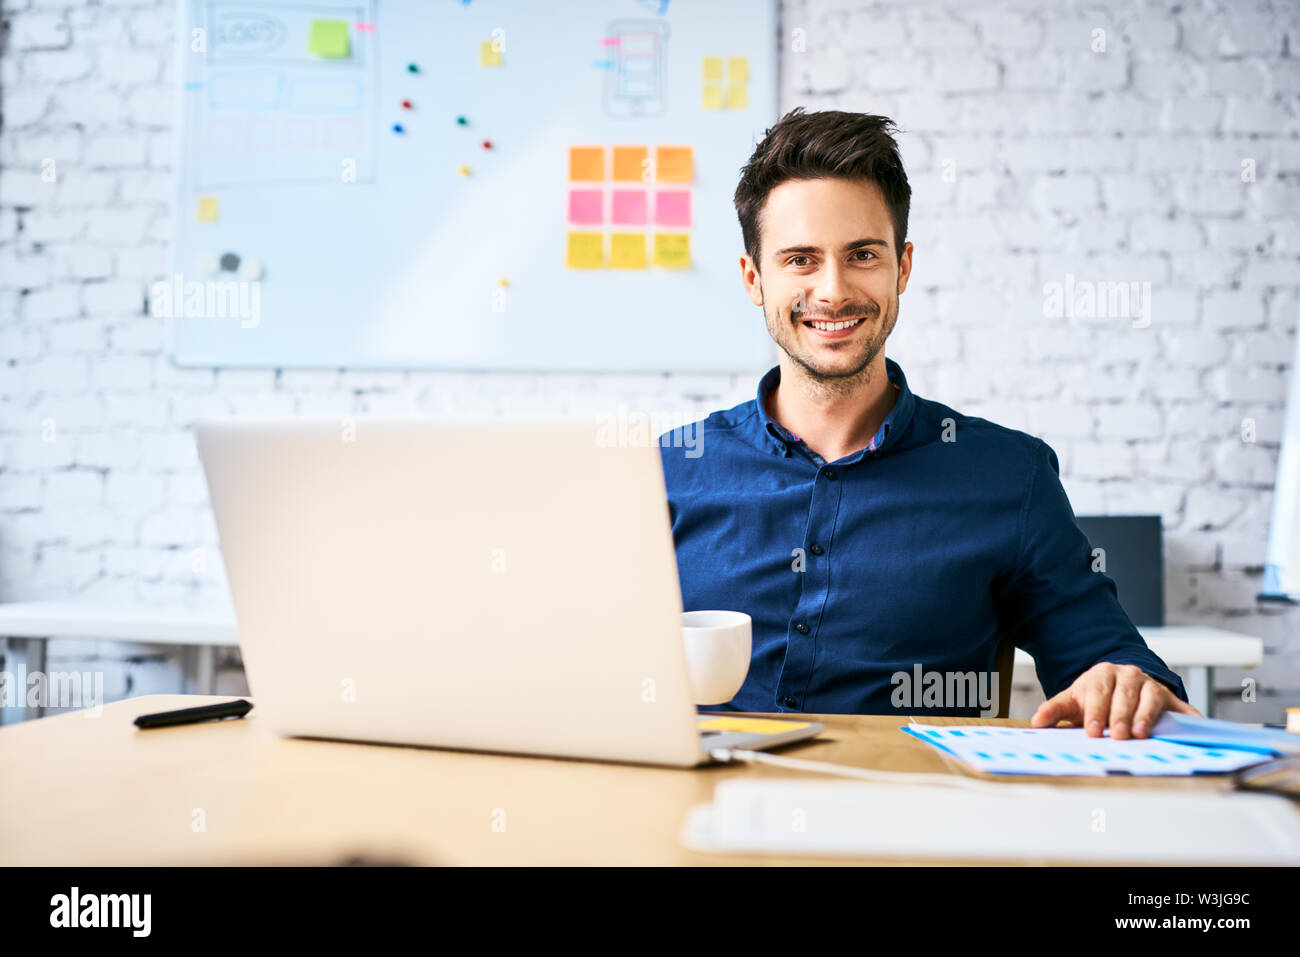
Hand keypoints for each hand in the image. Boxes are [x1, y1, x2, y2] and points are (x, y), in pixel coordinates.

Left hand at [1030, 662, 1201, 738]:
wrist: (1119, 686)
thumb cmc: (1094, 697)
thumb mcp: (1073, 701)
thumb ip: (1055, 710)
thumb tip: (1036, 722)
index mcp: (1102, 674)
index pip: (1098, 692)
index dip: (1095, 712)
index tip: (1092, 731)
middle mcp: (1129, 675)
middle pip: (1125, 696)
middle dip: (1120, 716)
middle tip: (1118, 736)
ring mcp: (1151, 685)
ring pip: (1150, 698)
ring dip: (1146, 716)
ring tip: (1141, 734)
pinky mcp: (1170, 698)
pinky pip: (1181, 707)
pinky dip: (1189, 717)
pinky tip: (1194, 727)